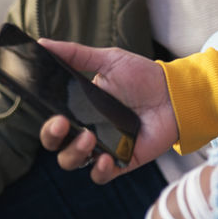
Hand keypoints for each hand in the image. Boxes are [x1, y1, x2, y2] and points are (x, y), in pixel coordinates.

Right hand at [36, 39, 178, 184]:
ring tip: (88, 137)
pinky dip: (99, 171)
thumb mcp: (109, 60)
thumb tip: (42, 43)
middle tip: (63, 124)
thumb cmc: (141, 76)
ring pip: (74, 162)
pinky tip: (104, 159)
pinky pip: (102, 175)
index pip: (54, 123)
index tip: (52, 114)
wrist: (174, 92)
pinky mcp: (122, 160)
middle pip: (58, 145)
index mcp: (81, 110)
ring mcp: (104, 147)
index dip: (48, 124)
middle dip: (53, 138)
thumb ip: (76, 54)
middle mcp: (88, 130)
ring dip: (74, 153)